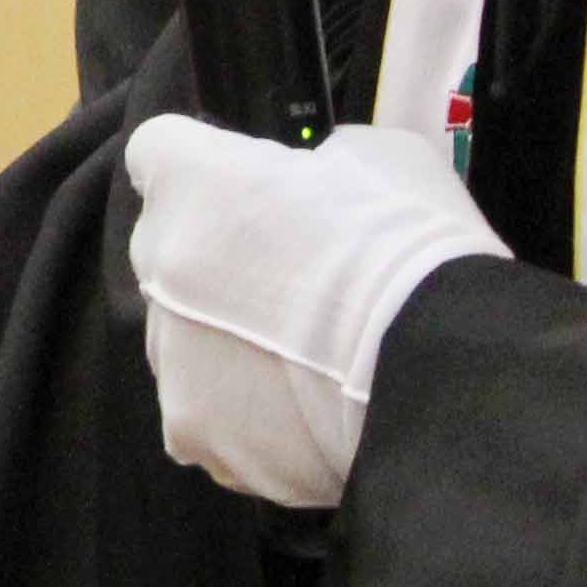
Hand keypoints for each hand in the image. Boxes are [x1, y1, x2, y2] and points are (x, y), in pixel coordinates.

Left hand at [123, 116, 505, 509]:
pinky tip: (308, 414)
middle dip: (223, 267)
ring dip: (232, 347)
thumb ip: (317, 166)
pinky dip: (250, 419)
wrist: (432, 369)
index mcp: (189, 182)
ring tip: (312, 364)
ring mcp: (168, 360)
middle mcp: (155, 268)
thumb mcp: (378, 158)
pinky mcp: (192, 435)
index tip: (246, 191)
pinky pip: (212, 419)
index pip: (160, 152)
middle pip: (173, 258)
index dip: (206, 170)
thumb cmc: (411, 243)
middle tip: (302, 286)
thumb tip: (311, 184)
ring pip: (188, 345)